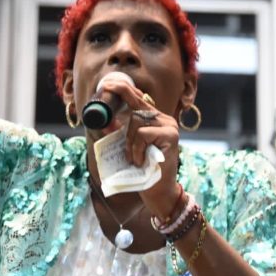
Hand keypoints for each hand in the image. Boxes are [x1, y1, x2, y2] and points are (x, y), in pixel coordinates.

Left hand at [99, 81, 182, 217]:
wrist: (158, 191)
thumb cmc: (142, 169)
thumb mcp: (128, 147)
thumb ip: (121, 132)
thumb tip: (104, 121)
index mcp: (155, 119)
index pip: (138, 98)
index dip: (124, 89)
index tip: (108, 83)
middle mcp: (164, 119)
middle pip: (136, 106)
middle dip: (121, 108)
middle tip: (111, 106)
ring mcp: (169, 126)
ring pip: (136, 120)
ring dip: (129, 142)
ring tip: (135, 158)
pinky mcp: (170, 135)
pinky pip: (142, 133)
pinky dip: (136, 148)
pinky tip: (140, 160)